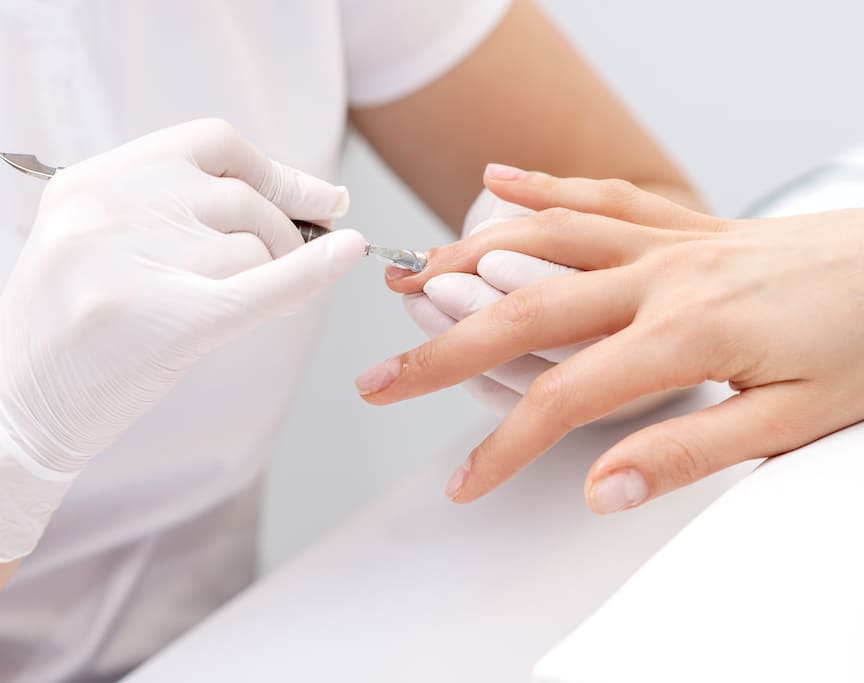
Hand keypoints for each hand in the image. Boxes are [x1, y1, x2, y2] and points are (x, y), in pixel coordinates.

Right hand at [0, 119, 365, 560]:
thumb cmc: (72, 330)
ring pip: (250, 245)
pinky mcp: (165, 319)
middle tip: (295, 259)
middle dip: (283, 230)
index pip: (209, 145)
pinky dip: (312, 271)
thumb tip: (305, 197)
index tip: (317, 197)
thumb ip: (174, 209)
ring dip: (273, 271)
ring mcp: (130, 263)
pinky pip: (260, 284)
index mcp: (89, 182)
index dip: (273, 169)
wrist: (17, 408)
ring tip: (250, 299)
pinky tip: (349, 256)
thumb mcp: (98, 243)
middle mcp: (105, 211)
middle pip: (238, 196)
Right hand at [356, 165, 863, 512]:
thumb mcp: (795, 419)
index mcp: (686, 335)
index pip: (565, 398)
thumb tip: (602, 487)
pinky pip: (599, 197)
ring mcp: (668, 242)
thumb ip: (688, 453)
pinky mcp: (683, 224)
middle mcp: (662, 278)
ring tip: (412, 281)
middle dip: (440, 349)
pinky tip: (498, 183)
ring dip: (468, 260)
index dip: (505, 447)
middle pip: (524, 311)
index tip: (466, 482)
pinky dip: (541, 188)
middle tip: (379, 378)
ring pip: (546, 239)